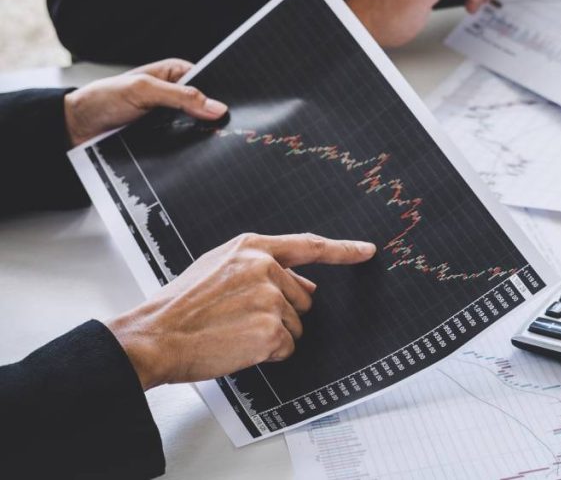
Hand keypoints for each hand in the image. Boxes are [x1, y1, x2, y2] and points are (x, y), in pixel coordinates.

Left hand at [64, 58, 227, 145]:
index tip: (234, 110)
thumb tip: (217, 107)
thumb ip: (181, 97)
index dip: (221, 95)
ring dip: (202, 133)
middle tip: (227, 129)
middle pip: (205, 105)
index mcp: (174, 72)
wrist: (76, 128)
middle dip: (213, 116)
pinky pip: (184, 141)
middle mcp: (175, 93)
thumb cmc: (103, 99)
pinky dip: (189, 146)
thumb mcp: (144, 91)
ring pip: (197, 125)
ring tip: (215, 143)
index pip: (209, 81)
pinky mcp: (164, 135)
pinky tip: (198, 152)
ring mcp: (170, 115)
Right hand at [105, 233, 375, 389]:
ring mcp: (270, 298)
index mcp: (251, 247)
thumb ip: (261, 269)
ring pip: (295, 325)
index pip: (308, 245)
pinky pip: (286, 347)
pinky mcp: (270, 330)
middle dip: (281, 313)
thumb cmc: (180, 306)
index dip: (342, 250)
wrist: (154, 336)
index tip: (366, 251)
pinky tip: (237, 346)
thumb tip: (305, 286)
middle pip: (303, 298)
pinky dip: (267, 354)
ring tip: (232, 332)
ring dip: (272, 335)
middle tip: (239, 319)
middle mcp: (265, 267)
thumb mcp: (218, 269)